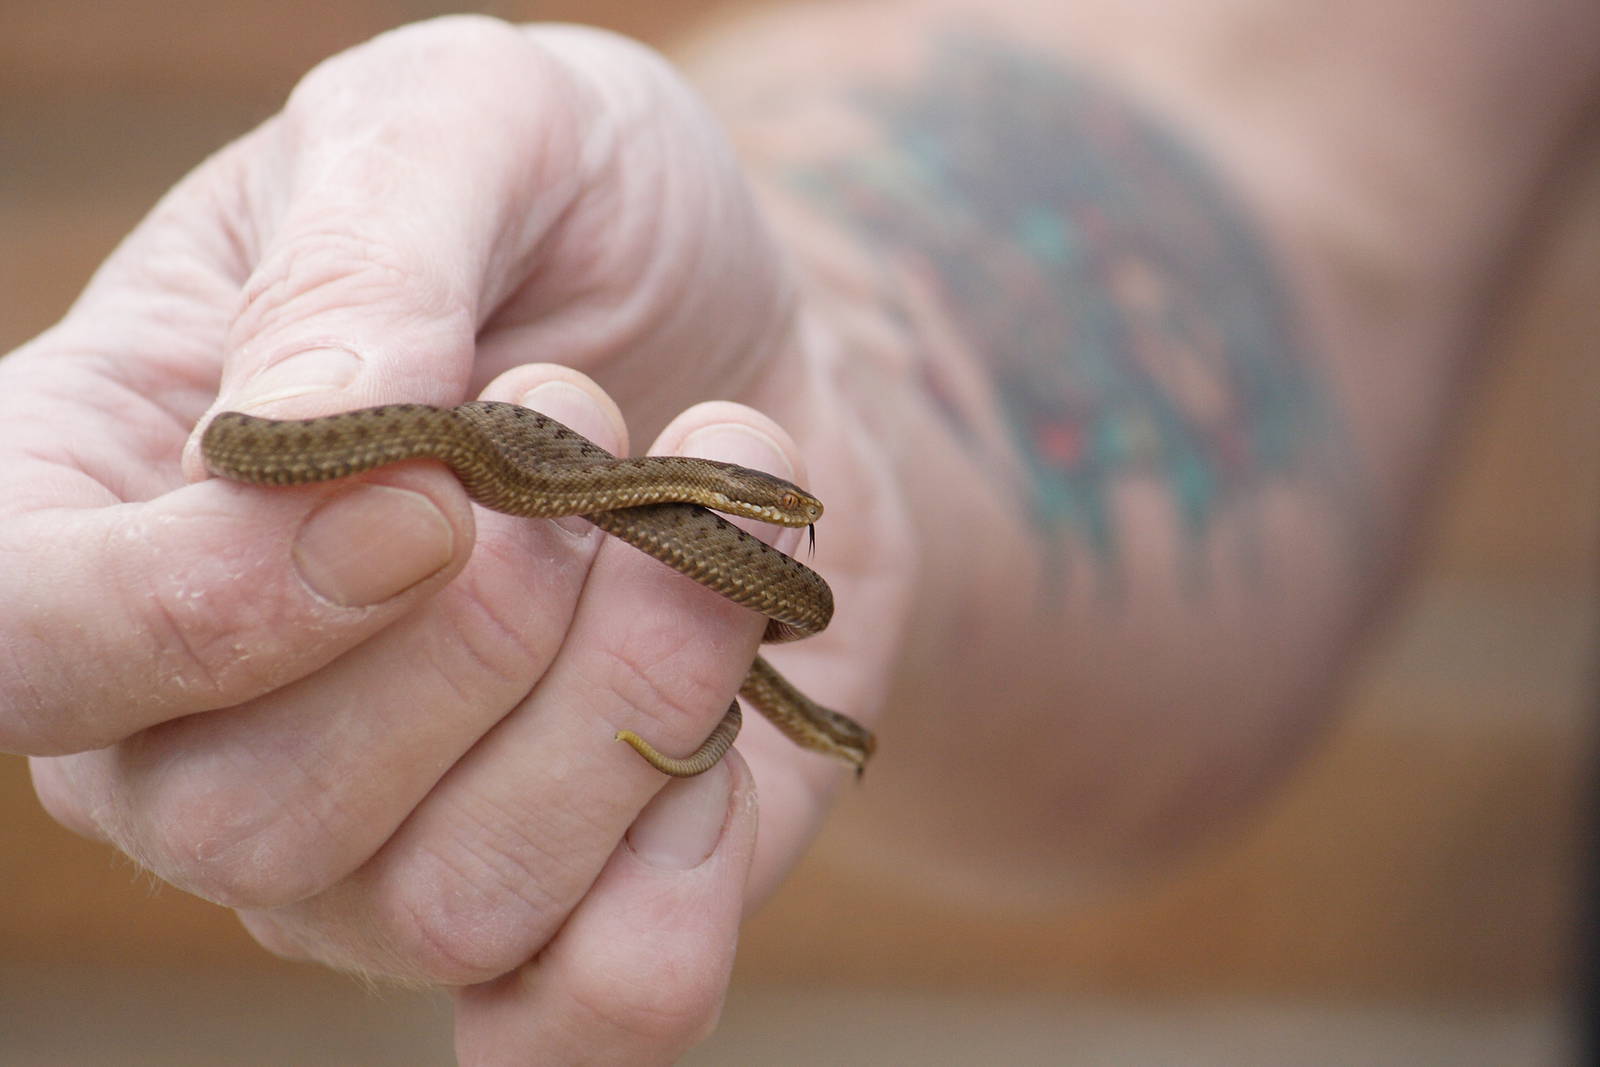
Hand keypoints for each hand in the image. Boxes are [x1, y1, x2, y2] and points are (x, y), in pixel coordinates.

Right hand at [2, 16, 909, 1061]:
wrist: (753, 344)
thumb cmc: (577, 218)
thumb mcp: (472, 126)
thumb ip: (368, 255)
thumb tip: (298, 445)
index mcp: (102, 509)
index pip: (16, 653)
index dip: (202, 612)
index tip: (435, 491)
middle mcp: (201, 729)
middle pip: (247, 823)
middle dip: (484, 634)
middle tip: (595, 442)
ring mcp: (379, 848)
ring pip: (445, 909)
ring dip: (623, 708)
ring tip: (689, 536)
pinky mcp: (565, 904)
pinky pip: (591, 1004)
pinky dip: (689, 864)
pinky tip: (725, 708)